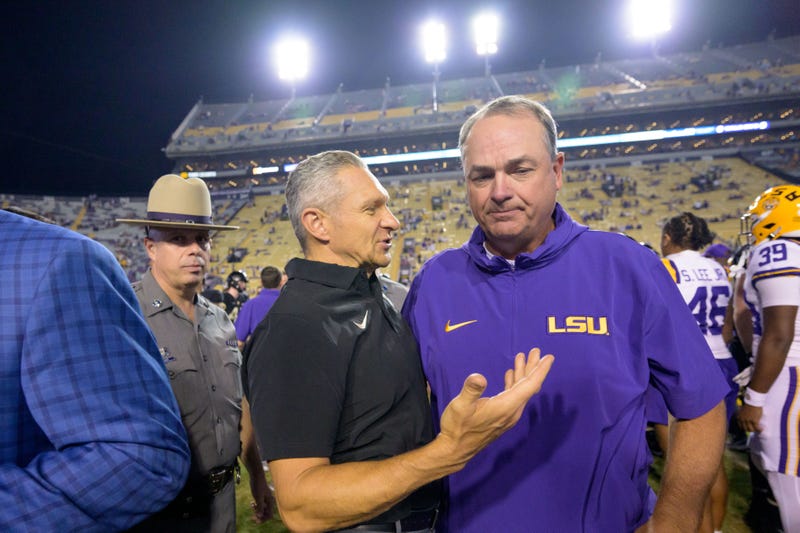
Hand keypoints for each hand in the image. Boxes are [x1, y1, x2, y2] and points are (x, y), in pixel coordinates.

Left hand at [248, 471, 273, 523]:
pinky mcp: (261, 497)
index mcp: (270, 502)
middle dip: (259, 516)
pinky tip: (251, 503)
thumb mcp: (258, 497)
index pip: (269, 515)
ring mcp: (265, 500)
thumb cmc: (258, 485)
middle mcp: (268, 501)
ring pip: (262, 510)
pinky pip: (259, 505)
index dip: (263, 519)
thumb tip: (259, 516)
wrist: (256, 476)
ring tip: (252, 507)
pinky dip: (255, 506)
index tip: (256, 520)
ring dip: (257, 511)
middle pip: (266, 513)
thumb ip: (260, 506)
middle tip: (252, 517)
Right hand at [438, 348, 553, 465]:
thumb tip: (478, 377)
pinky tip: (510, 374)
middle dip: (533, 368)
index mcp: (506, 406)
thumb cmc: (457, 427)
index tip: (549, 357)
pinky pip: (514, 396)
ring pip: (521, 391)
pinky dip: (515, 383)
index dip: (540, 371)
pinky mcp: (502, 417)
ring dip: (523, 374)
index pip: (529, 386)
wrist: (455, 449)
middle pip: (528, 387)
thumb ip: (470, 391)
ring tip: (523, 357)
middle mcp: (511, 411)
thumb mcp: (460, 406)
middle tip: (536, 351)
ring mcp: (507, 415)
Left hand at [737, 403, 763, 432]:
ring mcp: (748, 421)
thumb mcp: (742, 411)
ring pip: (751, 429)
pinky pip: (756, 428)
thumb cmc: (749, 405)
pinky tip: (762, 429)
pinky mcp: (754, 421)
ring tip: (758, 429)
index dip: (745, 428)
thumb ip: (742, 416)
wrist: (753, 402)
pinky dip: (759, 429)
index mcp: (739, 417)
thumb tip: (746, 420)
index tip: (749, 428)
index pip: (740, 426)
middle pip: (745, 429)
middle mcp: (742, 420)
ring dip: (755, 430)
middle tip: (754, 429)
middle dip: (750, 430)